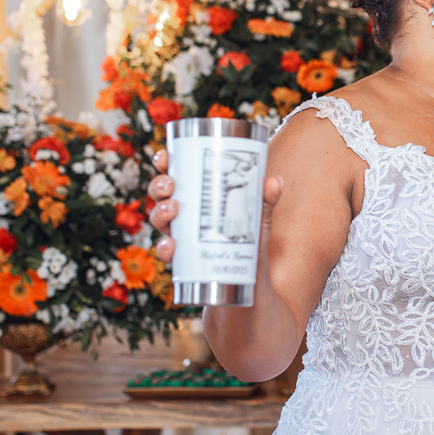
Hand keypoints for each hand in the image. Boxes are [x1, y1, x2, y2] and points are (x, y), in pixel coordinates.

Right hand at [147, 147, 283, 263]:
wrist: (251, 277)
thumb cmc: (250, 239)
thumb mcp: (259, 217)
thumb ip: (265, 200)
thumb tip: (275, 181)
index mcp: (197, 194)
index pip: (176, 172)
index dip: (165, 162)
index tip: (164, 156)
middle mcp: (184, 213)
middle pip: (161, 193)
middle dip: (159, 185)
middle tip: (170, 184)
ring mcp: (181, 235)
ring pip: (158, 219)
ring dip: (160, 212)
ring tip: (173, 208)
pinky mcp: (183, 259)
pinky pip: (167, 252)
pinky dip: (165, 248)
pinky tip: (172, 245)